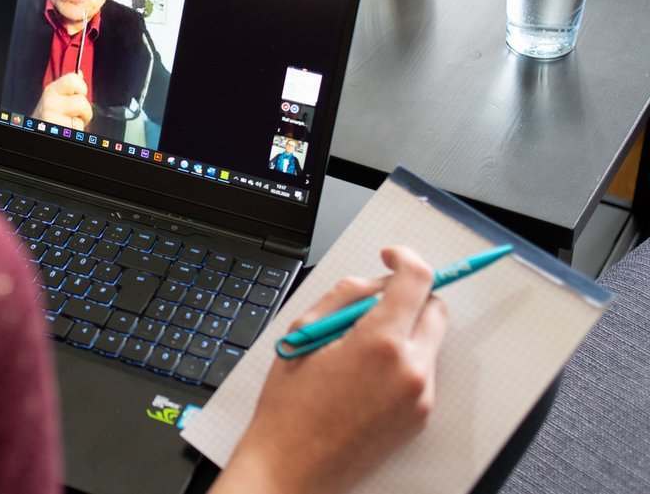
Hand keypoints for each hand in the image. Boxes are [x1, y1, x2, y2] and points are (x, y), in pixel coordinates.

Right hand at [31, 72, 91, 130]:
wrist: (38, 133)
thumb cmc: (49, 119)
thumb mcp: (56, 99)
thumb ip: (68, 88)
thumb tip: (80, 73)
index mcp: (50, 91)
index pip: (73, 79)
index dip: (81, 88)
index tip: (76, 97)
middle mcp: (49, 103)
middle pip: (82, 101)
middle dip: (84, 110)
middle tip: (73, 116)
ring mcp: (51, 118)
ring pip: (82, 116)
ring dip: (80, 122)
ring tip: (68, 125)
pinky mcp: (58, 130)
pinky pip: (78, 129)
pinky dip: (77, 132)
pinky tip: (66, 131)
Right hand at [211, 246, 447, 493]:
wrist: (291, 469)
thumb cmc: (289, 408)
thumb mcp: (303, 335)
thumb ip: (342, 298)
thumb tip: (371, 282)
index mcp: (379, 343)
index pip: (416, 280)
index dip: (404, 258)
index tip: (390, 255)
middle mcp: (410, 370)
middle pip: (435, 308)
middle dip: (408, 297)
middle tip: (371, 305)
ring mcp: (420, 397)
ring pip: (428, 340)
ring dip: (403, 330)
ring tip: (355, 348)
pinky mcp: (420, 418)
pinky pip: (421, 371)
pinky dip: (400, 360)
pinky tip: (362, 375)